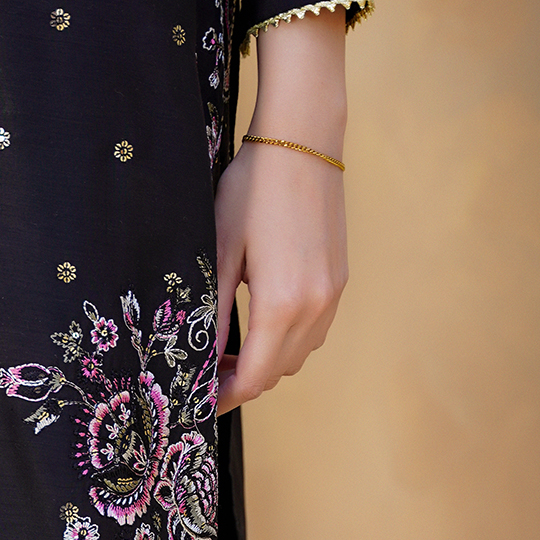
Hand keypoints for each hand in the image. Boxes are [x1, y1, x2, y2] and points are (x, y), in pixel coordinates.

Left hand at [215, 8, 348, 414]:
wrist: (303, 140)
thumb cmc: (253, 188)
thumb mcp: (219, 253)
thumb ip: (215, 313)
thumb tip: (202, 358)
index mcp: (281, 305)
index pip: (253, 378)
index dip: (224, 397)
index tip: (198, 399)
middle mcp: (315, 307)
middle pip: (277, 374)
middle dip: (242, 382)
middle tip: (206, 374)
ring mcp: (333, 295)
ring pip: (299, 356)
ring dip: (266, 363)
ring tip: (230, 350)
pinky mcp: (340, 280)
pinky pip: (314, 331)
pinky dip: (288, 341)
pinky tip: (261, 324)